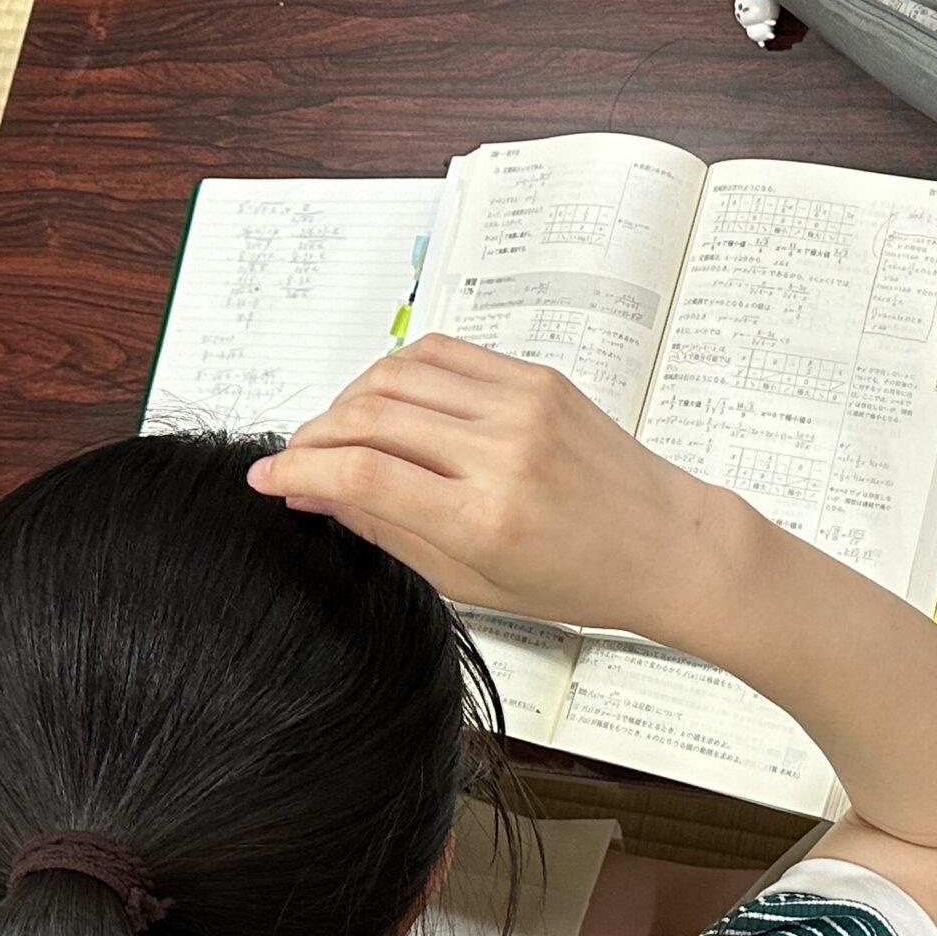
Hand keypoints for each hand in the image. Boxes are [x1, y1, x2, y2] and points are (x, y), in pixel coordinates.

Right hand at [247, 334, 742, 637]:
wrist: (668, 544)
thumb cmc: (581, 576)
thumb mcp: (473, 581)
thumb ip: (387, 531)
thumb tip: (314, 496)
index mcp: (487, 516)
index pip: (361, 475)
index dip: (298, 472)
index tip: (268, 480)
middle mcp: (504, 453)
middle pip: (369, 417)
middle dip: (313, 436)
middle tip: (297, 460)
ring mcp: (523, 406)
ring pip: (397, 374)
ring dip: (349, 398)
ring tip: (339, 432)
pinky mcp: (538, 378)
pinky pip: (445, 354)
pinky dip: (399, 371)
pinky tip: (387, 400)